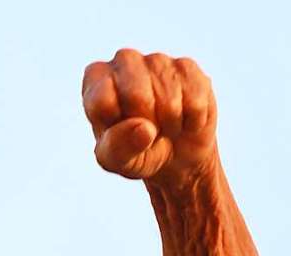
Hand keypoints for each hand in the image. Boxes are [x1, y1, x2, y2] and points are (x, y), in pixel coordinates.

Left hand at [83, 49, 216, 185]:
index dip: (118, 127)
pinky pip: (194, 100)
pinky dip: (191, 121)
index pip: (102, 100)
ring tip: (164, 127)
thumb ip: (118, 148)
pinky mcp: (188, 67)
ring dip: (170, 125)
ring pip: (169, 98)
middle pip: (137, 95)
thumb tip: (143, 129)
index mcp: (96, 79)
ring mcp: (157, 59)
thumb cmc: (134, 152)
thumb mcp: (117, 161)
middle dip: (146, 125)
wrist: (173, 154)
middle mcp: (124, 61)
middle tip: (146, 131)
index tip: (121, 133)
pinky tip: (184, 119)